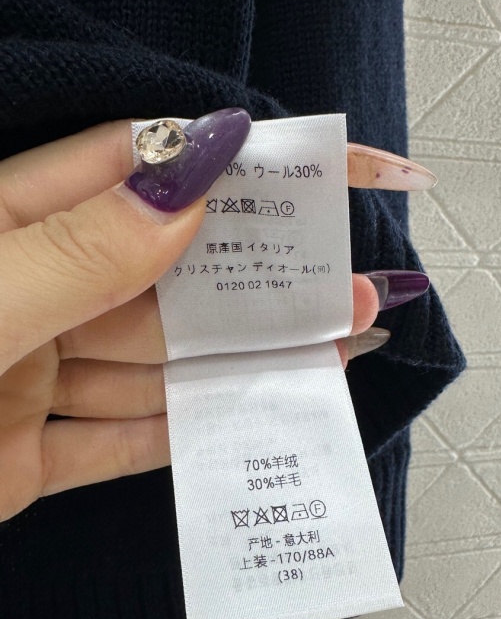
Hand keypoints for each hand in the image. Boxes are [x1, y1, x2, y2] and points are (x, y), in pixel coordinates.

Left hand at [0, 111, 428, 520]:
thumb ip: (82, 249)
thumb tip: (192, 182)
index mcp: (2, 226)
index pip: (140, 167)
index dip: (234, 159)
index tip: (321, 164)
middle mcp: (24, 293)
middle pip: (163, 276)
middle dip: (256, 281)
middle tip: (348, 285)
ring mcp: (25, 376)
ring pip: (152, 363)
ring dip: (237, 359)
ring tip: (328, 352)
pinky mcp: (21, 459)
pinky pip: (117, 440)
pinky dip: (181, 431)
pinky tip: (252, 415)